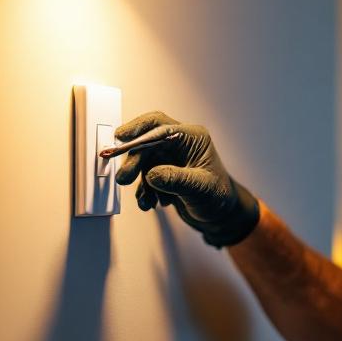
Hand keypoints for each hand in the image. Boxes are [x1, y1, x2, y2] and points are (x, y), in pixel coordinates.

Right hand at [110, 111, 260, 247]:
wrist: (221, 215)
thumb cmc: (219, 198)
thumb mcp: (200, 188)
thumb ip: (176, 180)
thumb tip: (152, 174)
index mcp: (192, 137)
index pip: (159, 125)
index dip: (137, 129)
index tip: (120, 139)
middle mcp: (179, 144)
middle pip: (147, 142)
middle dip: (134, 161)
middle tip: (124, 178)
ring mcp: (170, 158)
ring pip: (143, 162)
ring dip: (140, 182)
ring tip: (147, 201)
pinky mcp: (163, 172)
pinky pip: (144, 177)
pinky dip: (144, 191)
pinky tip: (150, 203)